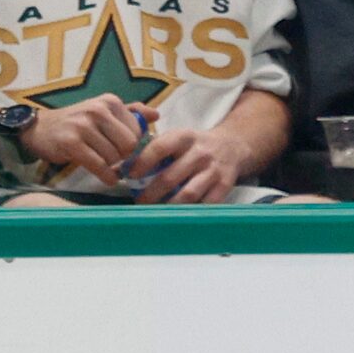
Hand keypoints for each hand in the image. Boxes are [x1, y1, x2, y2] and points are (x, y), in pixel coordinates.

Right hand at [22, 97, 150, 186]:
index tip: (122, 150)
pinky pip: (100, 166)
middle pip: (129, 145)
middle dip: (124, 157)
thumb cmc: (77, 123)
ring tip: (103, 163)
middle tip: (114, 160)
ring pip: (114, 157)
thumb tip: (156, 115)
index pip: (138, 131)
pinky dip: (107, 176)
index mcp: (109, 102)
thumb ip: (130, 113)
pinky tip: (106, 177)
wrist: (39, 129)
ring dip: (112, 167)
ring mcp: (83, 125)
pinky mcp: (71, 143)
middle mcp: (97, 110)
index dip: (133, 146)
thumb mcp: (103, 112)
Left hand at [128, 124, 248, 203]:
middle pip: (170, 177)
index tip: (129, 176)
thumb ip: (153, 149)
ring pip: (188, 194)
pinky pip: (206, 204)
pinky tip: (179, 215)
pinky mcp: (225, 185)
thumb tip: (120, 168)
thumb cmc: (195, 145)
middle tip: (139, 202)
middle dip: (151, 193)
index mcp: (183, 137)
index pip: (159, 148)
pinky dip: (191, 212)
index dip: (142, 163)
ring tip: (156, 212)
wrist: (233, 145)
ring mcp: (213, 170)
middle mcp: (199, 153)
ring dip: (169, 206)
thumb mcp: (178, 138)